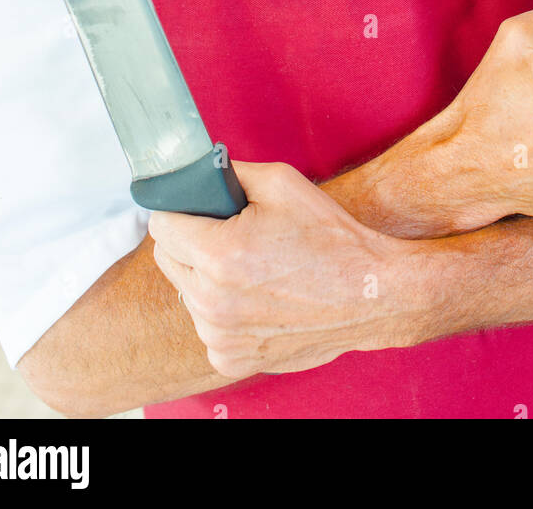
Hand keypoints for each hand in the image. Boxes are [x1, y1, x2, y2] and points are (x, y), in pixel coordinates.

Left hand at [149, 160, 425, 384]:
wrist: (372, 294)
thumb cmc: (331, 237)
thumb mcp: (280, 182)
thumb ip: (227, 172)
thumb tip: (195, 171)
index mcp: (220, 254)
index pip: (161, 226)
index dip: (180, 210)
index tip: (198, 210)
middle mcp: (214, 301)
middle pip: (167, 259)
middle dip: (190, 241)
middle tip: (228, 235)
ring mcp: (220, 336)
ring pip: (186, 293)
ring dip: (205, 278)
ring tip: (250, 269)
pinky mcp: (231, 360)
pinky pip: (206, 326)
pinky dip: (222, 312)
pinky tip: (257, 299)